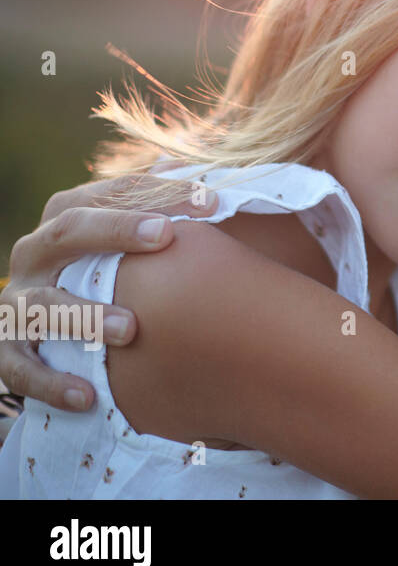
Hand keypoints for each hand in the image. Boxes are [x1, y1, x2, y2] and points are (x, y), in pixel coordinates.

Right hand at [1, 175, 216, 410]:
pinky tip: (87, 395)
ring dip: (86, 315)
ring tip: (130, 329)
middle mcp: (35, 253)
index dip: (159, 192)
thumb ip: (160, 202)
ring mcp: (16, 303)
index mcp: (66, 217)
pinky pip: (19, 370)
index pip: (110, 192)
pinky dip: (51, 383)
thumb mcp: (127, 236)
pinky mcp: (6, 351)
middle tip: (166, 236)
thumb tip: (205, 170)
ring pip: (43, 305)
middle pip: (69, 230)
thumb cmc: (107, 273)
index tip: (209, 201)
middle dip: (116, 230)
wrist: (45, 330)